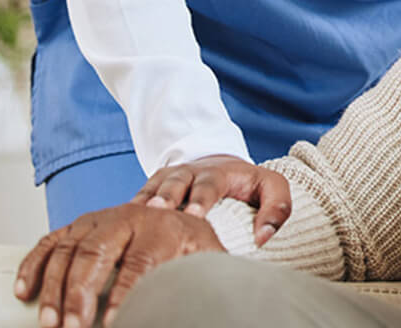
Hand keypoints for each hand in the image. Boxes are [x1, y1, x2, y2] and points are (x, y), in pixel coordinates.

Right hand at [14, 203, 222, 327]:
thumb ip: (201, 276)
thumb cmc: (190, 248)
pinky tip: (26, 292)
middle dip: (81, 294)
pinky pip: (50, 242)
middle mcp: (129, 216)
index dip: (125, 294)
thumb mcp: (205, 259)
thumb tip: (195, 301)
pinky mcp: (80, 226)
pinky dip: (34, 265)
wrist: (182, 219)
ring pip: (69, 248)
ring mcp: (100, 218)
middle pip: (97, 251)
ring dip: (55, 288)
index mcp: (163, 225)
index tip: (113, 323)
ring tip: (50, 323)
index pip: (141, 260)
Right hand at [132, 155, 290, 245]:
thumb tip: (263, 237)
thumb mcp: (270, 187)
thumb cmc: (247, 184)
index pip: (211, 183)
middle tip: (161, 212)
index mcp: (219, 172)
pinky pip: (138, 196)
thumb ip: (277, 207)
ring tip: (140, 217)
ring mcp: (169, 178)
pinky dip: (131, 208)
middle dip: (169, 196)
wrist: (219, 164)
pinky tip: (123, 222)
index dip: (202, 198)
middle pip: (178, 181)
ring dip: (147, 202)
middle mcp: (191, 172)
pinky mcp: (152, 187)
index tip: (195, 214)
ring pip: (155, 187)